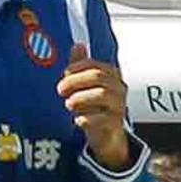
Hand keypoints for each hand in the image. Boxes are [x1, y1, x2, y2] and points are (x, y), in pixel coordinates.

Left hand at [56, 44, 130, 169]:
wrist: (107, 136)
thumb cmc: (96, 107)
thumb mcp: (87, 85)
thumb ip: (82, 66)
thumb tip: (77, 45)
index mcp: (112, 76)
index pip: (95, 64)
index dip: (77, 67)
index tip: (64, 73)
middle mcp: (118, 89)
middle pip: (97, 76)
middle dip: (75, 81)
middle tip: (61, 89)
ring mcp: (119, 106)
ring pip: (101, 94)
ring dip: (80, 98)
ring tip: (68, 104)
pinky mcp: (115, 124)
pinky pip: (101, 118)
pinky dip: (86, 118)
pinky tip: (77, 120)